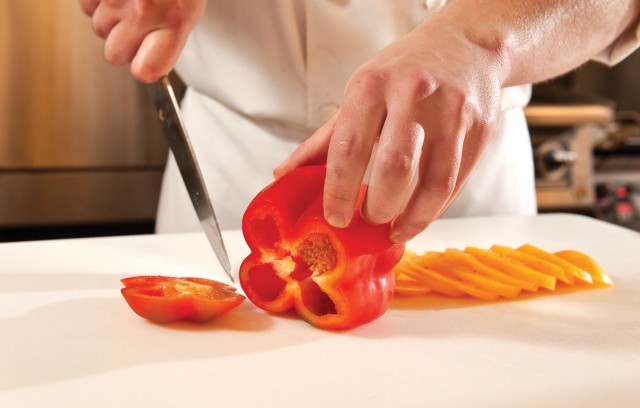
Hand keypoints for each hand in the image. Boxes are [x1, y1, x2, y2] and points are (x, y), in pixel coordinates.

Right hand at [78, 0, 204, 81]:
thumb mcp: (190, 8)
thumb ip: (170, 38)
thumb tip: (148, 64)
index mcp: (175, 20)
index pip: (147, 70)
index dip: (144, 68)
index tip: (146, 63)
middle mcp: (144, 10)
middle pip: (115, 55)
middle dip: (123, 44)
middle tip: (138, 26)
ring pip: (99, 28)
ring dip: (111, 18)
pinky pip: (87, 5)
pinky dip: (98, 0)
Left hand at [275, 15, 506, 242]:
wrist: (468, 44)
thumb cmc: (405, 71)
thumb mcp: (361, 92)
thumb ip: (325, 138)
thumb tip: (285, 175)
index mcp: (373, 85)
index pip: (349, 147)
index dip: (339, 190)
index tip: (335, 216)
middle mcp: (414, 95)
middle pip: (395, 168)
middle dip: (378, 208)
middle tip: (368, 220)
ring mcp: (453, 112)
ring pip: (434, 182)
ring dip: (412, 218)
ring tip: (395, 229)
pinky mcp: (480, 130)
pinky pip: (457, 182)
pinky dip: (435, 208)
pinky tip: (419, 216)